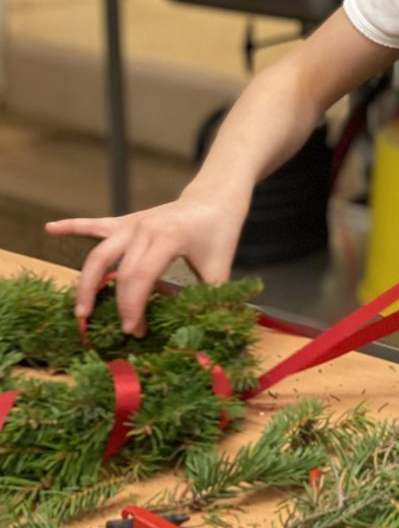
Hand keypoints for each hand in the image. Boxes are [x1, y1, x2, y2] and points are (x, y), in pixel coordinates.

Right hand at [44, 183, 249, 334]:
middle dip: (113, 303)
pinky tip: (50, 228)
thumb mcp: (219, 267)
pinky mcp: (128, 221)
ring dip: (87, 281)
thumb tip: (202, 330)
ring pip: (100, 252)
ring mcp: (133, 223)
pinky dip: (73, 226)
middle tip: (112, 329)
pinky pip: (96, 225)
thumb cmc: (219, 231)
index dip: (133, 306)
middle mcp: (145, 228)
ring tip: (80, 311)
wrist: (216, 197)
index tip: (134, 330)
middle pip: (117, 269)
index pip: (141, 277)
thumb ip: (208, 298)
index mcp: (168, 238)